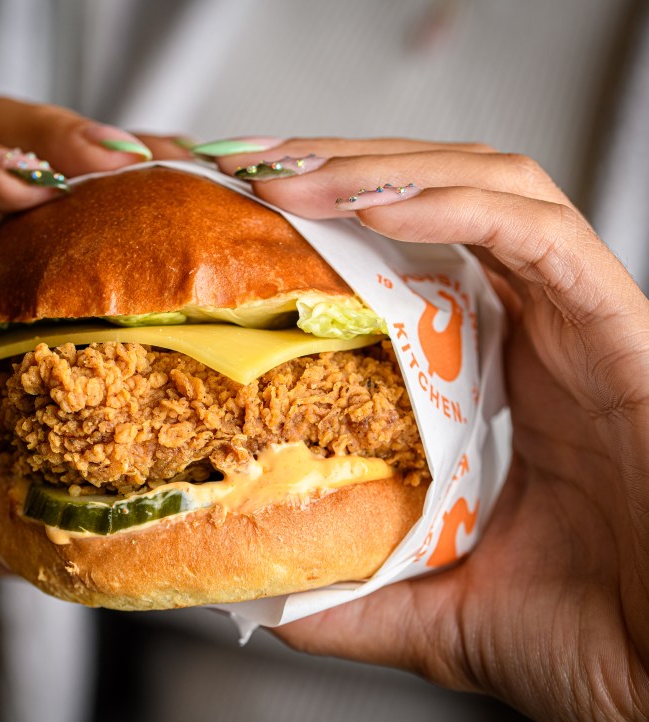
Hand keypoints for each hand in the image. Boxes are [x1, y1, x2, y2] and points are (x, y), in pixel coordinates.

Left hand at [205, 138, 648, 718]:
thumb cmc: (593, 640)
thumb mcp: (438, 608)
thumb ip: (360, 593)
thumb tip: (274, 601)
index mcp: (498, 374)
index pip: (414, 256)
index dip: (336, 221)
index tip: (254, 216)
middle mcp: (538, 331)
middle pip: (442, 196)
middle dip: (346, 169)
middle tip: (256, 170)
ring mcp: (580, 321)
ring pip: (488, 189)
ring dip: (384, 170)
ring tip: (291, 178)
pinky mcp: (619, 327)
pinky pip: (538, 235)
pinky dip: (457, 204)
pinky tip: (373, 204)